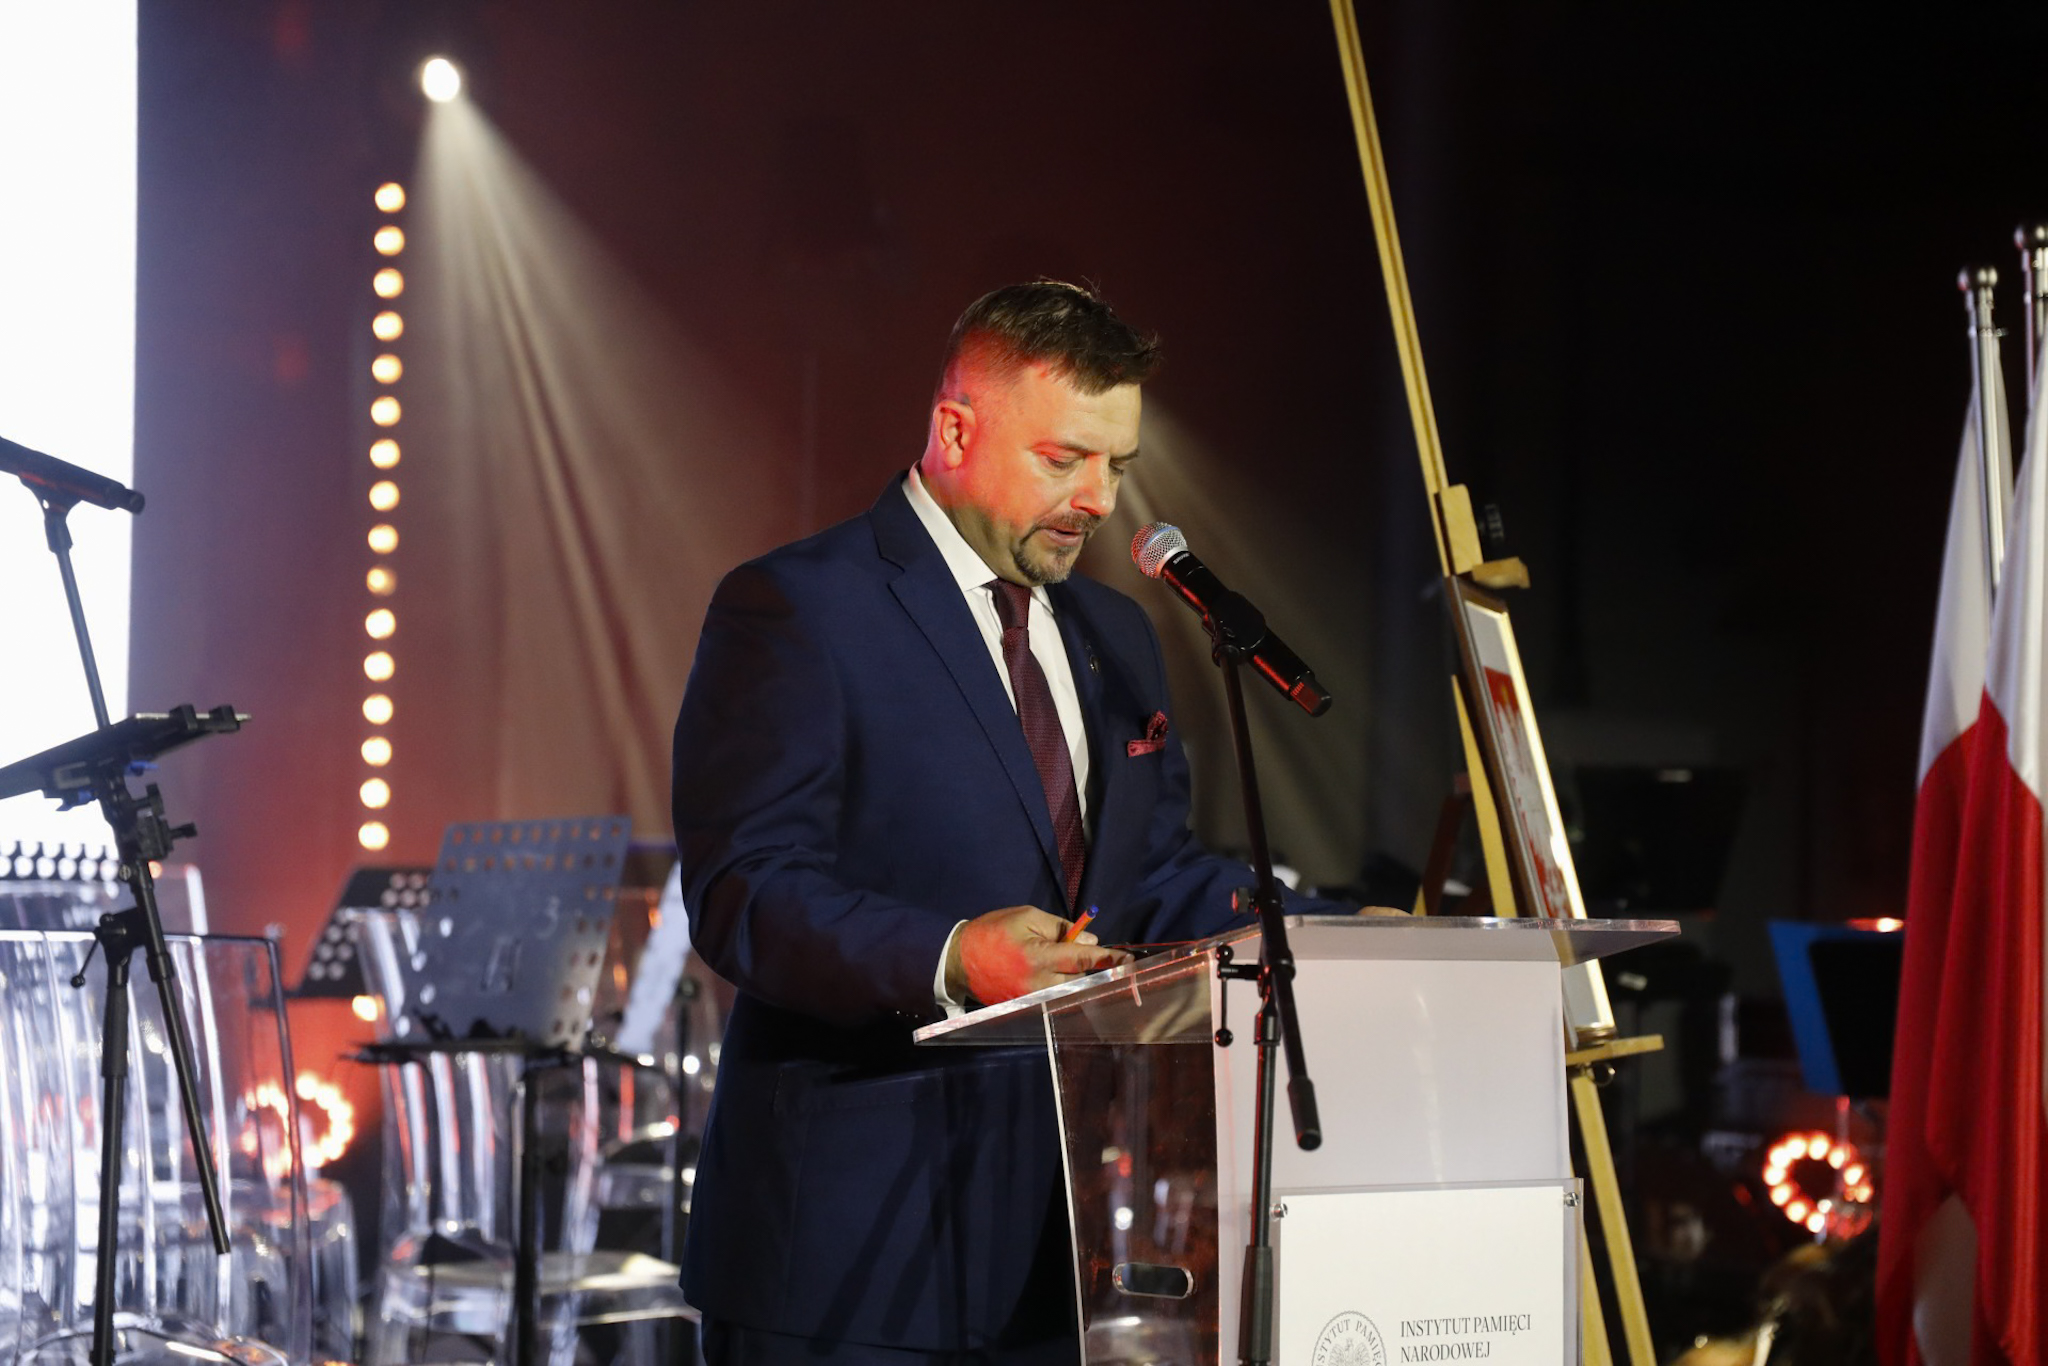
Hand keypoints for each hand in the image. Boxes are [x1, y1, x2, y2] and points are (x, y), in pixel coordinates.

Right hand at [947, 905, 1131, 1004]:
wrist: (958, 959)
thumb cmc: (994, 931)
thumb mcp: (1027, 917)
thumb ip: (1060, 928)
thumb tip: (1090, 942)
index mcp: (1039, 956)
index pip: (1083, 958)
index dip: (1109, 959)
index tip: (1129, 961)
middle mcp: (1038, 982)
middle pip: (1080, 978)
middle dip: (1089, 967)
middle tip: (1093, 958)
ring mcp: (1031, 998)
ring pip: (1069, 989)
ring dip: (1075, 977)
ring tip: (1069, 965)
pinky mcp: (1025, 1007)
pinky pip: (1053, 997)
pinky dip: (1061, 986)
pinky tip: (1056, 976)